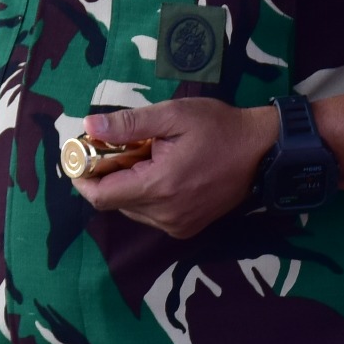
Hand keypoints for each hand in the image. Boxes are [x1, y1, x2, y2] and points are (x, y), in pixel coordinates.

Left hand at [72, 100, 278, 239]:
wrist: (262, 150)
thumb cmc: (219, 128)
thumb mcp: (174, 115)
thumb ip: (129, 124)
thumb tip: (90, 127)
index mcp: (159, 187)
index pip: (102, 196)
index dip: (84, 178)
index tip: (81, 158)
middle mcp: (165, 214)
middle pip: (115, 202)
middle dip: (108, 176)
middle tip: (118, 147)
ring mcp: (177, 225)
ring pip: (132, 210)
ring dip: (128, 185)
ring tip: (145, 157)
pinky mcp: (187, 228)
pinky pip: (151, 215)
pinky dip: (147, 195)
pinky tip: (162, 172)